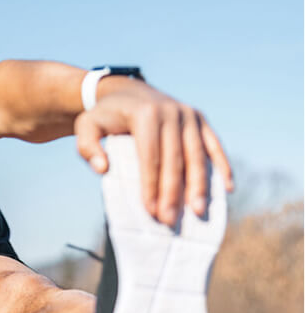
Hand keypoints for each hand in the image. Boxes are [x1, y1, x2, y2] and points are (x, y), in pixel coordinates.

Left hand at [73, 79, 233, 225]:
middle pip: (175, 158)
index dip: (150, 184)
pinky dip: (223, 166)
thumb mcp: (86, 125)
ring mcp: (189, 114)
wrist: (127, 92)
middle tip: (169, 220)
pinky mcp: (201, 119)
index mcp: (145, 114)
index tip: (150, 210)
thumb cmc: (105, 116)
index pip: (150, 156)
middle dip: (173, 192)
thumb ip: (87, 147)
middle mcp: (171, 112)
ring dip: (199, 185)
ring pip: (197, 155)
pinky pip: (214, 145)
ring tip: (197, 212)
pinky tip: (226, 189)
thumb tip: (103, 169)